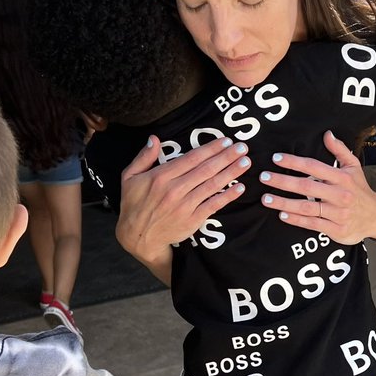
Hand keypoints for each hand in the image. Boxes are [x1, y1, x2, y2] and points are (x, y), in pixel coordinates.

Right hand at [115, 134, 247, 268]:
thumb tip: (155, 138)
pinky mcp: (192, 220)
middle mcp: (175, 189)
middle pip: (206, 169)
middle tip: (243, 147)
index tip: (225, 141)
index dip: (211, 148)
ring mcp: (185, 205)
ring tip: (245, 162)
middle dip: (226, 157)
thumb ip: (143, 157)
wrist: (138, 237)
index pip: (191, 158)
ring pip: (212, 185)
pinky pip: (213, 205)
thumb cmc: (134, 204)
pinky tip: (240, 187)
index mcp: (161, 176)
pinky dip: (227, 196)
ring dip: (231, 172)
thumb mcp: (129, 177)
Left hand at [259, 131, 375, 244]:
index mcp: (342, 177)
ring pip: (306, 207)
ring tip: (266, 198)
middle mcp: (340, 194)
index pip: (314, 166)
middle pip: (306, 186)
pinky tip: (282, 215)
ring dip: (284, 203)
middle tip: (264, 177)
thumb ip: (340, 150)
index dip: (294, 162)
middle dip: (282, 181)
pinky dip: (296, 220)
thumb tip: (327, 134)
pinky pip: (312, 224)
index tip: (276, 158)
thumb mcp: (354, 167)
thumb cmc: (360, 190)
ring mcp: (338, 213)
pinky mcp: (336, 230)